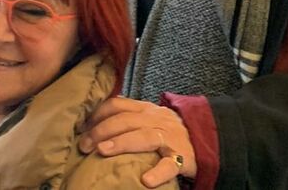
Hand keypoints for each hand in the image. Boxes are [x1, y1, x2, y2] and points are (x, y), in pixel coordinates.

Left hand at [78, 96, 195, 186]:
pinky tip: (146, 181)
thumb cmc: (168, 131)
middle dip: (101, 131)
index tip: (81, 127)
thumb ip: (128, 117)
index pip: (118, 105)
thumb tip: (92, 122)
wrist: (206, 138)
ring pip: (144, 136)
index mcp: (146, 109)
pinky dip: (158, 172)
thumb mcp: (149, 118)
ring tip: (103, 151)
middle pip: (126, 120)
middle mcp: (157, 120)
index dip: (97, 114)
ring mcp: (170, 138)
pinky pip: (171, 164)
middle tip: (84, 145)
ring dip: (121, 143)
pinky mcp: (183, 157)